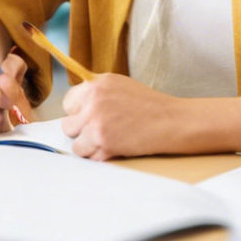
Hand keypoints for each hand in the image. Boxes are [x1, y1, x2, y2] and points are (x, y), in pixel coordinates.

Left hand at [61, 73, 188, 159]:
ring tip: (110, 142)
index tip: (87, 119)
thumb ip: (97, 93)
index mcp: (96, 84)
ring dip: (91, 147)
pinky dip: (102, 157)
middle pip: (68, 125)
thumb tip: (77, 107)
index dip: (77, 114)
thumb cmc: (151, 106)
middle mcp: (93, 100)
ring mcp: (96, 121)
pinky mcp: (102, 141)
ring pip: (76, 144)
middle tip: (100, 132)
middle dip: (82, 132)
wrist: (172, 121)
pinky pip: (90, 156)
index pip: (68, 102)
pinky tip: (118, 148)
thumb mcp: (120, 86)